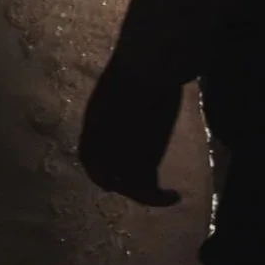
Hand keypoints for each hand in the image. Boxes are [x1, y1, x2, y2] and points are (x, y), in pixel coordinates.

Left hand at [79, 61, 183, 207]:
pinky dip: (162, 198)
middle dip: (118, 183)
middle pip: (103, 176)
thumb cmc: (134, 66)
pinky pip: (149, 189)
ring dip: (144, 194)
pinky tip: (175, 195)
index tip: (112, 173)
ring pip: (127, 186)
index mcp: (91, 124)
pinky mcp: (141, 161)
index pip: (88, 157)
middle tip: (139, 186)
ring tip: (165, 195)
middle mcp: (99, 144)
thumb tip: (131, 106)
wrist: (145, 66)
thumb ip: (118, 104)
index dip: (99, 168)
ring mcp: (117, 154)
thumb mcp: (117, 88)